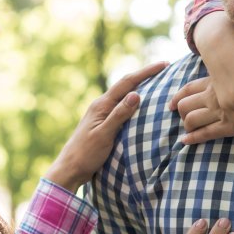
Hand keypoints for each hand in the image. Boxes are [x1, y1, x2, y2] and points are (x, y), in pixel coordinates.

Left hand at [44, 61, 166, 190]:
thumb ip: (119, 115)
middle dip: (145, 75)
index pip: (127, 83)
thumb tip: (136, 94)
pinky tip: (140, 103)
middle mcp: (101, 105)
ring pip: (124, 94)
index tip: (163, 64)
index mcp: (102, 105)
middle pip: (126, 84)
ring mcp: (101, 113)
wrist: (69, 169)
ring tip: (156, 81)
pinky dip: (133, 99)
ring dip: (139, 85)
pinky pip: (121, 105)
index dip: (146, 72)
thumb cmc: (86, 154)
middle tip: (164, 68)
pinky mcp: (103, 121)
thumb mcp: (104, 135)